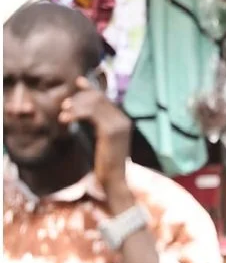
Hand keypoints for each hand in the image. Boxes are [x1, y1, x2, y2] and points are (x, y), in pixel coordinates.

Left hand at [58, 77, 132, 191]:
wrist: (114, 181)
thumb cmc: (105, 163)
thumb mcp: (100, 139)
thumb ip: (96, 124)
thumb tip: (84, 109)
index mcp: (123, 121)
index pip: (106, 98)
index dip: (91, 88)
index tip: (78, 82)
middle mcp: (124, 120)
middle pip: (99, 97)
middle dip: (79, 99)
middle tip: (64, 106)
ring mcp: (119, 125)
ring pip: (94, 103)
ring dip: (75, 106)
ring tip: (63, 115)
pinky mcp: (111, 131)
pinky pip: (91, 114)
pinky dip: (76, 114)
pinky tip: (66, 120)